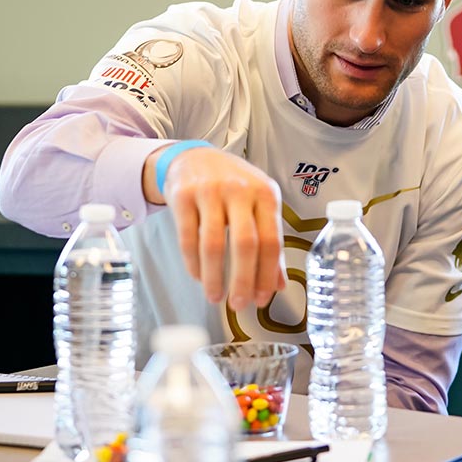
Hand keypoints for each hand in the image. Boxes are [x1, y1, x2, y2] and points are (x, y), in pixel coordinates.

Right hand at [146, 146, 286, 310]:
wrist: (195, 157)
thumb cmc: (233, 185)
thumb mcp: (258, 205)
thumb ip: (270, 242)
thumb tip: (279, 285)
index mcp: (266, 194)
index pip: (271, 240)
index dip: (267, 274)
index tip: (262, 298)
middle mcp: (240, 190)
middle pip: (245, 244)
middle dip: (243, 280)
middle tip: (239, 304)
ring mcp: (209, 191)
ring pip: (212, 244)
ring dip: (214, 277)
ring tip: (215, 296)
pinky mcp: (182, 195)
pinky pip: (187, 238)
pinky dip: (193, 263)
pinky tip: (199, 276)